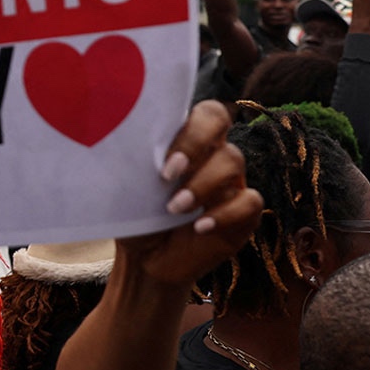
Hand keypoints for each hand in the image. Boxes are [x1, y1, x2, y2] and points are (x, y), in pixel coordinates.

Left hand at [117, 101, 260, 290]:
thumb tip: (118, 138)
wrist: (146, 259)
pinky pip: (251, 201)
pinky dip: (224, 214)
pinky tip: (199, 227)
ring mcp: (229, 181)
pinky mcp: (243, 213)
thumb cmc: (135, 215)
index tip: (164, 161)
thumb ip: (131, 159)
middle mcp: (210, 153)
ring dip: (202, 184)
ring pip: (233, 160)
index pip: (200, 110)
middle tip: (168, 175)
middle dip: (194, 145)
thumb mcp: (127, 185)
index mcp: (182, 139)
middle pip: (219, 123)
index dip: (189, 128)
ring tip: (174, 209)